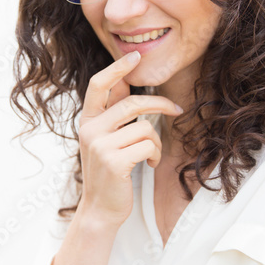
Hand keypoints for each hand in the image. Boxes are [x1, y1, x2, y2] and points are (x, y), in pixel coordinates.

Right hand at [76, 51, 182, 227]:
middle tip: (176, 110)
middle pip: (132, 104)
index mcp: (87, 121)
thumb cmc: (109, 173)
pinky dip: (154, 155)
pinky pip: (148, 146)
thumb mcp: (104, 140)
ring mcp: (100, 145)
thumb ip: (113, 114)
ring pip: (144, 128)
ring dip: (155, 143)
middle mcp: (90, 130)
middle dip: (160, 105)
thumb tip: (127, 83)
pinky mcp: (114, 161)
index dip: (118, 68)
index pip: (99, 85)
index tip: (135, 55)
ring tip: (150, 155)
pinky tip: (148, 165)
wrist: (100, 208)